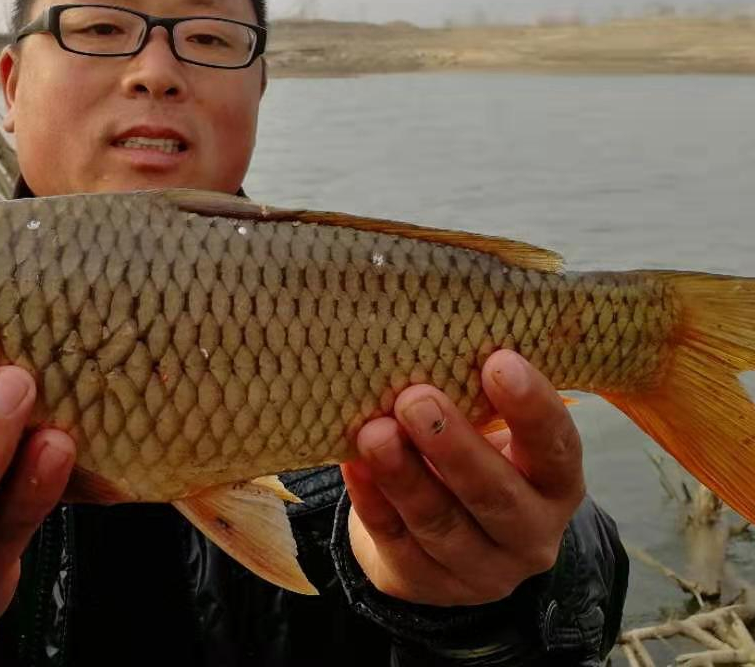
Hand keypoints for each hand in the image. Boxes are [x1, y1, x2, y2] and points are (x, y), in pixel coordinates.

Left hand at [342, 349, 584, 606]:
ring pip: (440, 524)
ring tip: (374, 432)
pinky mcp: (422, 582)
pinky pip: (393, 539)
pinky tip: (352, 463)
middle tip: (417, 397)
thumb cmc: (474, 452)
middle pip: (496, 497)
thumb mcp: (493, 428)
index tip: (498, 360)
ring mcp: (477, 568)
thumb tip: (436, 327)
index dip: (532, 408)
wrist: (446, 537)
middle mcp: (528, 534)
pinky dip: (371, 499)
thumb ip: (478, 392)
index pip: (557, 449)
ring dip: (404, 476)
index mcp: (555, 484)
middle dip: (455, 446)